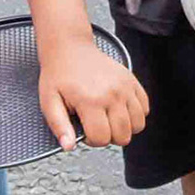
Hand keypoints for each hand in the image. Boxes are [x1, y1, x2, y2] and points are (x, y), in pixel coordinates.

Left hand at [37, 36, 148, 151]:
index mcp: (90, 101)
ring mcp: (125, 87)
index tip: (83, 128)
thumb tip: (69, 146)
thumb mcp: (49, 102)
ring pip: (138, 125)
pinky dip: (135, 114)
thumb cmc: (58, 75)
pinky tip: (119, 109)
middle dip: (109, 137)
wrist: (70, 48)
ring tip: (108, 117)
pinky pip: (145, 109)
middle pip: (123, 136)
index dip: (91, 140)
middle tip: (95, 123)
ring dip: (124, 127)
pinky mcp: (132, 81)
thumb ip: (59, 126)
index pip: (102, 139)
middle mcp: (112, 94)